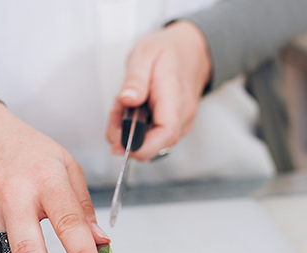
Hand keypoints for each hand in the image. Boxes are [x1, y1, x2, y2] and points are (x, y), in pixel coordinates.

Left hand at [106, 20, 211, 160]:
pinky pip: (153, 136)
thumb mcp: (145, 53)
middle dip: (125, 135)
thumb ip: (135, 78)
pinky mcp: (175, 126)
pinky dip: (137, 128)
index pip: (165, 134)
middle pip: (153, 144)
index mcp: (174, 98)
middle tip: (116, 111)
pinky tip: (134, 110)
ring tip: (125, 106)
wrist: (190, 50)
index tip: (119, 144)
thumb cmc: (169, 51)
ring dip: (129, 130)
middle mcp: (182, 116)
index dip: (140, 147)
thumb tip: (127, 100)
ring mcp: (180, 123)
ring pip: (150, 142)